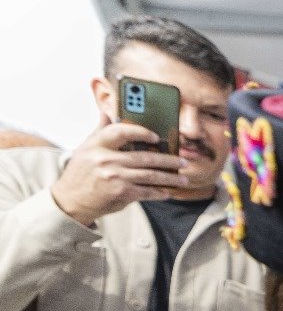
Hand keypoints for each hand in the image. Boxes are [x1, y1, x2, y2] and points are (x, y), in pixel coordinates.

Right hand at [50, 118, 188, 226]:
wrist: (70, 200)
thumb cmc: (81, 173)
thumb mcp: (86, 148)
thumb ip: (100, 130)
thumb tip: (107, 111)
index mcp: (96, 145)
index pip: (121, 131)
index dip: (140, 131)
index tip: (156, 135)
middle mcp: (105, 159)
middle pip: (145, 157)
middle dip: (169, 160)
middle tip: (183, 161)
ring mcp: (114, 177)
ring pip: (150, 175)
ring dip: (170, 178)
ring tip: (184, 179)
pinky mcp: (121, 193)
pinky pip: (147, 191)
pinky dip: (159, 192)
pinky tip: (168, 192)